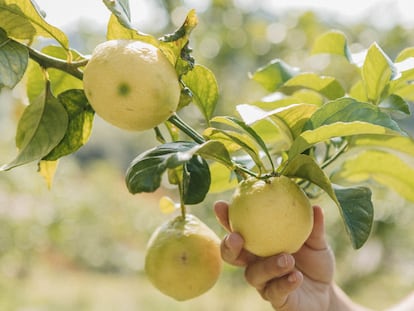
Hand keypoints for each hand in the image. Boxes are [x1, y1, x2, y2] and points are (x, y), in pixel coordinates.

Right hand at [214, 202, 334, 310]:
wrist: (326, 293)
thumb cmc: (314, 261)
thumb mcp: (316, 242)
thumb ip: (314, 227)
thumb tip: (316, 207)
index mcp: (260, 242)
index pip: (238, 229)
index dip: (226, 218)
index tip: (220, 205)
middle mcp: (255, 261)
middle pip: (232, 255)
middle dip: (228, 246)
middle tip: (236, 238)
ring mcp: (263, 282)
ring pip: (253, 275)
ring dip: (267, 266)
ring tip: (287, 259)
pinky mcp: (276, 298)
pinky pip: (275, 292)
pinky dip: (284, 283)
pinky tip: (296, 277)